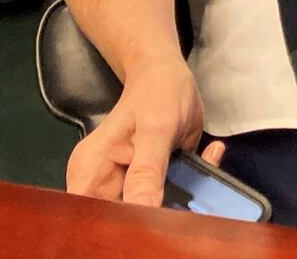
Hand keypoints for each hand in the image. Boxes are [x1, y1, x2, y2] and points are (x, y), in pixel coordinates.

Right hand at [64, 57, 225, 204]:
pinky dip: (192, 187)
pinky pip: (167, 198)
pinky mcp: (147, 183)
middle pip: (119, 220)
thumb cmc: (157, 91)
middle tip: (184, 194)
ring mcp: (125, 184)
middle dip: (154, 214)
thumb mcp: (156, 128)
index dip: (118, 224)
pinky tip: (206, 157)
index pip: (92, 214)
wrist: (166, 72)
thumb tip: (141, 211)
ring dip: (179, 201)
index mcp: (90, 170)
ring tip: (196, 165)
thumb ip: (147, 171)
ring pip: (147, 213)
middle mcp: (101, 181)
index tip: (154, 219)